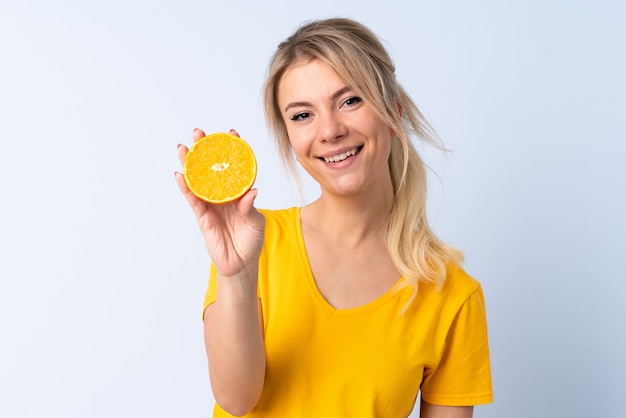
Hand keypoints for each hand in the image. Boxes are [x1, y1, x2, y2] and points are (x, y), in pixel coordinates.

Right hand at [175, 128, 265, 278]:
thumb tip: (251, 192)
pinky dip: (186, 188)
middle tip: (198, 133)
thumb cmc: (251, 240)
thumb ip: (250, 207)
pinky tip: (179, 175)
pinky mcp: (202, 217)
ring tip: (182, 148)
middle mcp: (222, 195)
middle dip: (204, 150)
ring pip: (197, 180)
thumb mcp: (256, 222)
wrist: (241, 264)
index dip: (232, 150)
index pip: (234, 167)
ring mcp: (210, 204)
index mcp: (238, 192)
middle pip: (211, 168)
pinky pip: (192, 200)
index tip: (231, 133)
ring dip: (189, 164)